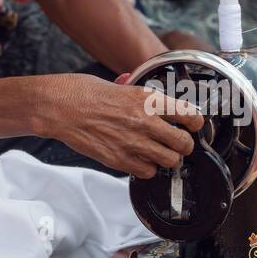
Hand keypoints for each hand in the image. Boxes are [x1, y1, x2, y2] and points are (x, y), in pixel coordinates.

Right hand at [41, 74, 204, 178]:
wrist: (60, 108)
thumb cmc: (83, 92)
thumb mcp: (120, 86)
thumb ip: (140, 95)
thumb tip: (154, 98)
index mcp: (147, 99)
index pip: (190, 115)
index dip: (196, 123)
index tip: (194, 126)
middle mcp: (144, 121)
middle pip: (184, 143)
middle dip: (185, 145)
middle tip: (180, 143)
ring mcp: (133, 143)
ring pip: (170, 161)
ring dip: (168, 158)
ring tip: (160, 153)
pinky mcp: (119, 160)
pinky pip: (148, 172)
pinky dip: (148, 168)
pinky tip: (141, 159)